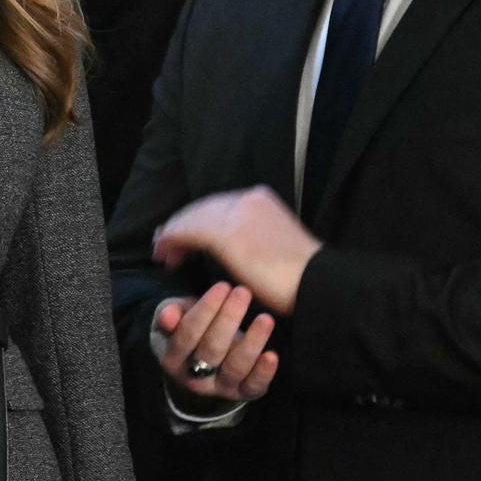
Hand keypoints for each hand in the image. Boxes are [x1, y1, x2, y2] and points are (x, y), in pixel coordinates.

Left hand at [151, 185, 317, 315]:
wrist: (317, 283)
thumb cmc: (300, 275)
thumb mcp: (273, 243)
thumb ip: (249, 236)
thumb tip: (226, 245)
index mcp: (260, 198)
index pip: (217, 204)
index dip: (195, 219)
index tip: (181, 236)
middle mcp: (247, 198)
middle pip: (201, 208)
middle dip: (180, 225)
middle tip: (163, 244)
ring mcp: (237, 213)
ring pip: (191, 218)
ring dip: (172, 235)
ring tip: (162, 254)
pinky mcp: (227, 234)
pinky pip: (188, 231)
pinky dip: (172, 241)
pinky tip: (166, 256)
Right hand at [155, 283, 278, 402]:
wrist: (205, 365)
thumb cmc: (192, 330)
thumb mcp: (177, 318)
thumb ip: (171, 313)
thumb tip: (168, 315)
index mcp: (172, 359)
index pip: (187, 335)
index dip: (205, 311)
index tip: (222, 286)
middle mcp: (194, 378)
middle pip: (211, 350)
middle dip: (228, 319)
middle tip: (243, 292)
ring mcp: (220, 387)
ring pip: (235, 368)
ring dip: (251, 343)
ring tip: (265, 319)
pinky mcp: (244, 393)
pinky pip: (254, 386)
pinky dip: (263, 372)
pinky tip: (272, 355)